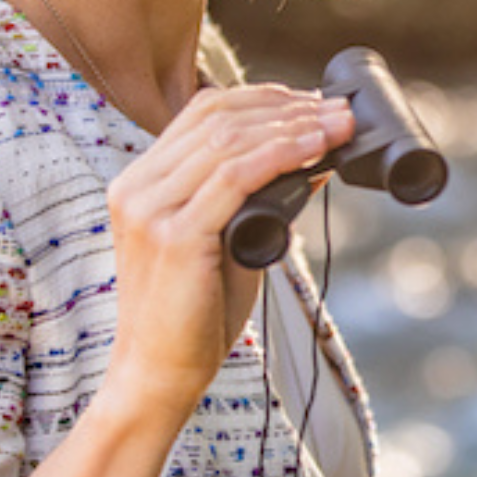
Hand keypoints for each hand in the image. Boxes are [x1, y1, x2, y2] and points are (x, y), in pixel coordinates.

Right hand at [104, 85, 354, 418]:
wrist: (157, 377)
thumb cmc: (192, 317)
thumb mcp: (226, 243)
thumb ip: (257, 199)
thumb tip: (313, 159)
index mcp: (140, 182)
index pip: (201, 113)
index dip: (261, 98)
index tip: (311, 103)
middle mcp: (136, 187)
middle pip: (217, 118)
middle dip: (286, 108)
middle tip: (339, 111)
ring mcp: (149, 210)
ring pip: (228, 141)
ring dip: (292, 127)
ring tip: (339, 125)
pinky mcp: (173, 236)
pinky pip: (233, 177)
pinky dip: (280, 155)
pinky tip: (314, 150)